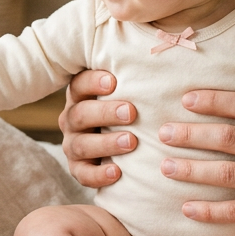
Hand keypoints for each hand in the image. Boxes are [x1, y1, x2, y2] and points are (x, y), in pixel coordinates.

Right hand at [58, 70, 136, 188]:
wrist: (118, 150)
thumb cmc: (126, 113)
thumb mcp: (126, 95)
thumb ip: (133, 82)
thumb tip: (163, 61)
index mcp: (80, 97)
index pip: (79, 85)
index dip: (93, 82)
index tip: (114, 81)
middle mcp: (71, 120)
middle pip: (80, 114)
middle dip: (105, 113)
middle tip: (131, 112)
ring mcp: (73, 145)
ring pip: (82, 144)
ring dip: (106, 143)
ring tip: (131, 142)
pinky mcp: (78, 169)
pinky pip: (83, 174)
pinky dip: (99, 174)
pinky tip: (117, 172)